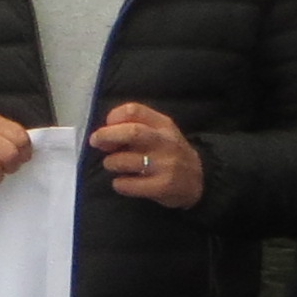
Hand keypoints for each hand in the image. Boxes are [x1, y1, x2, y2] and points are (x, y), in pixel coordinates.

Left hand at [90, 99, 204, 208]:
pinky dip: (119, 184)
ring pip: (126, 160)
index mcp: (163, 125)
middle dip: (107, 136)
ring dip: (111, 162)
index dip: (114, 117)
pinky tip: (122, 183)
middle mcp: (166, 142)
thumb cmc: (169, 153)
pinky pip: (130, 184)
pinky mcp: (164, 186)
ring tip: (113, 165)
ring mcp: (166, 165)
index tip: (107, 126)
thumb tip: (102, 135)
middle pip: (132, 132)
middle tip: (96, 142)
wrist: (200, 180)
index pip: (134, 110)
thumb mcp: (159, 132)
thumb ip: (134, 127)